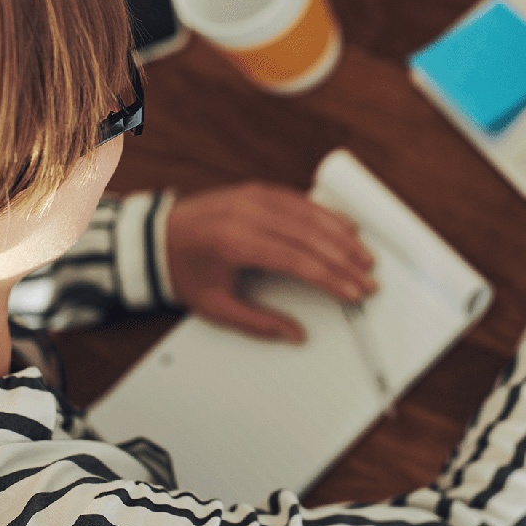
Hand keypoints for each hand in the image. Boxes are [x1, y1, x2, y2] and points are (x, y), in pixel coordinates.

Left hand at [165, 182, 375, 341]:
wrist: (156, 237)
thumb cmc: (185, 271)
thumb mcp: (215, 307)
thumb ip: (258, 323)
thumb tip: (295, 336)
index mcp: (236, 243)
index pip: (298, 260)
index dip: (330, 278)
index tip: (353, 292)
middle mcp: (248, 214)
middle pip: (311, 237)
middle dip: (345, 260)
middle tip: (368, 279)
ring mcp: (254, 197)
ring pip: (310, 215)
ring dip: (342, 236)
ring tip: (365, 257)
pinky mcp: (257, 190)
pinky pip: (300, 200)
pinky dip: (326, 215)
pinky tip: (345, 228)